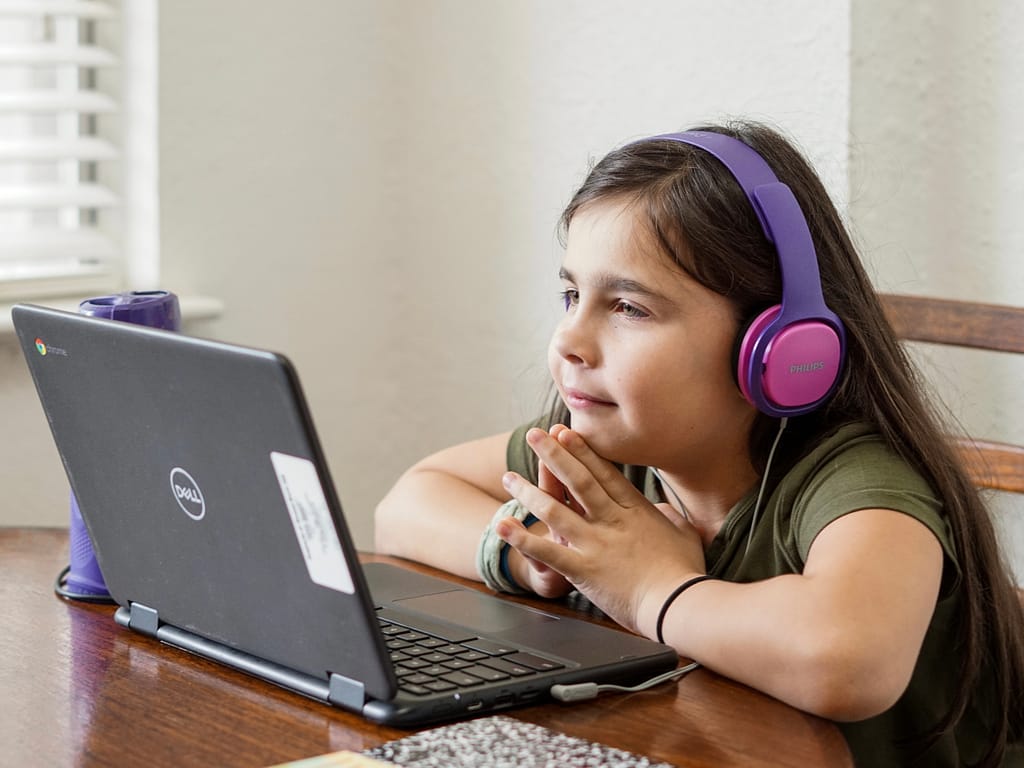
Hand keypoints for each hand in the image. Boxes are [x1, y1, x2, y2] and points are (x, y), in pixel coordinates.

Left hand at [497, 427, 705, 635]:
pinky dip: (522, 539)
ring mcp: (595, 543)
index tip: (565, 432)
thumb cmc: (685, 572)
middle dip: (553, 455)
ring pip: (555, 510)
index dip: (582, 450)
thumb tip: (661, 508)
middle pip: (577, 480)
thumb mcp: (685, 534)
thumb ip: (669, 517)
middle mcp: (610, 521)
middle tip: (534, 435)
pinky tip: (503, 526)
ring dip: (529, 492)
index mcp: (635, 511)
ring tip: (509, 477)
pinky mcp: (583, 569)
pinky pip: (547, 551)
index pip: (603, 473)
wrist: (678, 603)